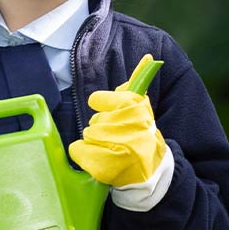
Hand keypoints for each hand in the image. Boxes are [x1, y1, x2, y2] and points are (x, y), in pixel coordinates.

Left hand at [70, 54, 167, 186]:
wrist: (152, 172)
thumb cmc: (141, 136)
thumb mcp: (141, 108)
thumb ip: (139, 82)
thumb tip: (148, 57)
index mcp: (136, 109)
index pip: (98, 99)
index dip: (103, 106)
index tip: (113, 114)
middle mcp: (128, 128)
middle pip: (93, 121)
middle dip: (102, 129)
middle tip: (118, 138)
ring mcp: (116, 148)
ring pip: (86, 135)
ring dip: (95, 143)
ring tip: (114, 151)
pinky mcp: (103, 166)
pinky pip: (77, 150)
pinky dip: (85, 155)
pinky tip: (103, 161)